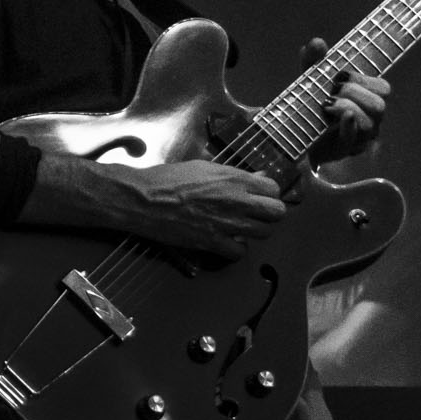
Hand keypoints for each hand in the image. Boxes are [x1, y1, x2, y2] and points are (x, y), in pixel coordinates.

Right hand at [108, 159, 285, 258]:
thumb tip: (256, 176)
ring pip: (264, 233)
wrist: (144, 199)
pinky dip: (236, 249)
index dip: (268, 193)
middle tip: (256, 214)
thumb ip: (233, 174)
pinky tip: (227, 241)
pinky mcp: (213, 242)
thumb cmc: (168, 179)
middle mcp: (236, 200)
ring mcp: (226, 222)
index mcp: (234, 178)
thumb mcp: (204, 167)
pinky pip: (240, 252)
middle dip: (269, 213)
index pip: (274, 188)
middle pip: (277, 212)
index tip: (259, 197)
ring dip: (254, 231)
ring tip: (241, 228)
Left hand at [299, 36, 389, 163]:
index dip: (364, 79)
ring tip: (327, 104)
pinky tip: (339, 117)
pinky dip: (348, 127)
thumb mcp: (310, 81)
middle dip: (354, 92)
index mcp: (366, 101)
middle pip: (379, 106)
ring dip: (348, 107)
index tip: (340, 75)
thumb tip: (317, 43)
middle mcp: (368, 120)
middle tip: (332, 90)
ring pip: (370, 123)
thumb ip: (313, 63)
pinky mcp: (344, 150)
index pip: (383, 89)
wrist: (292, 136)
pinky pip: (354, 140)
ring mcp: (358, 138)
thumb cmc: (309, 106)